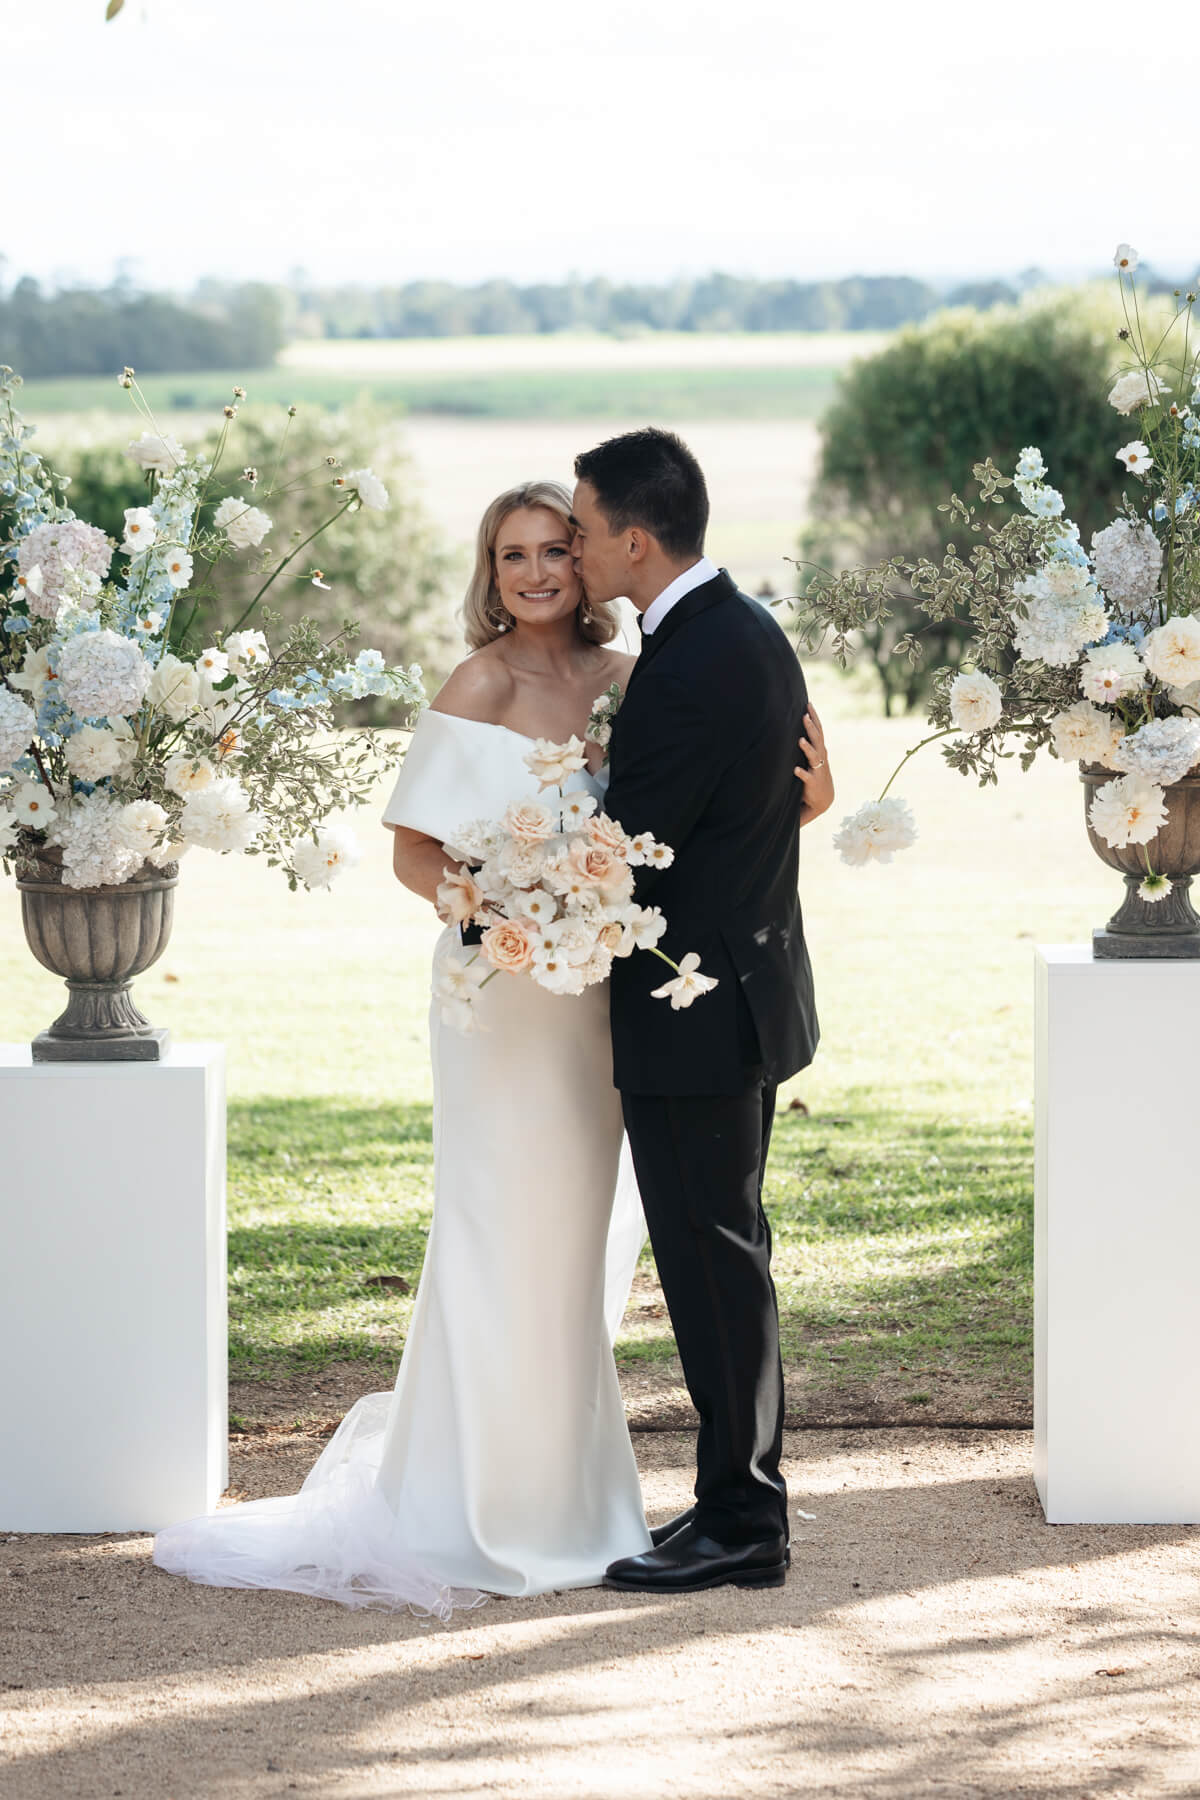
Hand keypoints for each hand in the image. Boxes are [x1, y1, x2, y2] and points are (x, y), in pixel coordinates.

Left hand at [793, 704, 833, 825]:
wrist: (823, 798)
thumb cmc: (815, 772)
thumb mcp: (813, 755)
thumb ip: (809, 741)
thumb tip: (799, 724)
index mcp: (820, 749)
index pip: (819, 730)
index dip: (814, 717)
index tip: (809, 704)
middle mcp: (821, 757)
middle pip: (817, 739)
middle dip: (811, 727)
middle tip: (804, 716)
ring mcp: (817, 769)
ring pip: (813, 756)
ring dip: (807, 748)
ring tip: (800, 740)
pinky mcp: (813, 782)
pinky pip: (807, 777)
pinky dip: (802, 773)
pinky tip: (796, 769)